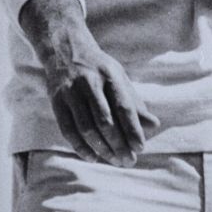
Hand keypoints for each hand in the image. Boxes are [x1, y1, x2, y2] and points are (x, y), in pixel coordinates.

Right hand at [39, 32, 160, 165]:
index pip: (124, 107)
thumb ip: (135, 102)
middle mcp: (90, 83)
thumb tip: (154, 125)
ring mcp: (71, 92)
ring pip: (86, 127)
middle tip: (128, 161)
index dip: (133, 129)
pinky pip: (68, 129)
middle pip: (105, 121)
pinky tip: (92, 157)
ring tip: (114, 160)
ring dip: (101, 148)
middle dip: (118, 144)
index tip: (140, 148)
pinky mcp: (57, 101)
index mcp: (110, 76)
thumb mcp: (120, 78)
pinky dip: (80, 146)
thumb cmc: (99, 69)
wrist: (66, 50)